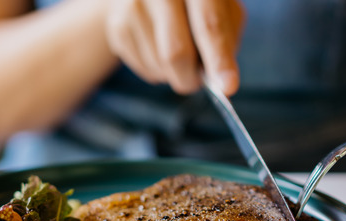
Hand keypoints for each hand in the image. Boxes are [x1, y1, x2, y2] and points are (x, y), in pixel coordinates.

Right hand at [105, 0, 244, 94]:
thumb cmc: (195, 4)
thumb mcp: (222, 8)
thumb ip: (226, 38)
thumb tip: (222, 80)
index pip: (209, 24)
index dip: (219, 59)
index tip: (228, 87)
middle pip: (176, 52)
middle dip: (191, 78)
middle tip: (197, 82)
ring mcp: (134, 5)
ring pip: (159, 66)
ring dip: (175, 74)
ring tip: (178, 53)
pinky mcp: (118, 25)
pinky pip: (144, 69)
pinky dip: (159, 72)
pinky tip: (159, 50)